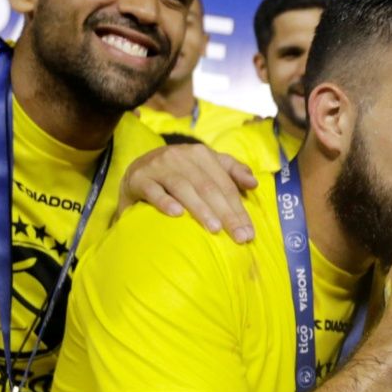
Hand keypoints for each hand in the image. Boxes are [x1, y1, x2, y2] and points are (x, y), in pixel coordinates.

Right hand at [118, 141, 256, 241]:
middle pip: (208, 187)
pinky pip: (153, 191)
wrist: (137, 170)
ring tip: (215, 229)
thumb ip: (231, 170)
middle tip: (239, 237)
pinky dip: (164, 201)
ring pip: (183, 188)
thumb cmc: (178, 171)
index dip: (238, 208)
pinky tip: (176, 214)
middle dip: (226, 213)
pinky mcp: (139, 178)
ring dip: (200, 209)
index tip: (249, 232)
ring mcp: (158, 166)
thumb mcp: (205, 165)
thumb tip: (254, 183)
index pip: (224, 184)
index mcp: (201, 154)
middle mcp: (180, 156)